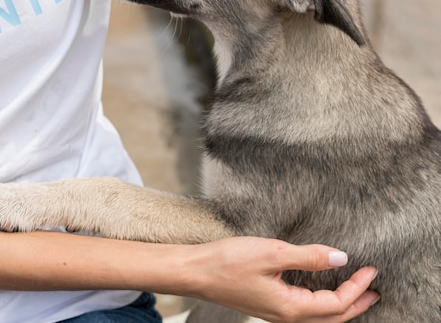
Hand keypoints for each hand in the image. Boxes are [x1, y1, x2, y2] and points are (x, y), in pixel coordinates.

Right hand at [188, 237, 378, 322]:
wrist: (196, 272)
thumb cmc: (228, 262)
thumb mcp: (272, 254)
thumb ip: (308, 257)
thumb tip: (341, 258)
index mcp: (290, 307)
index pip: (336, 304)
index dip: (357, 287)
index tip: (371, 269)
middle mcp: (286, 316)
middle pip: (332, 317)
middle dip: (356, 303)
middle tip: (375, 289)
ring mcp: (276, 312)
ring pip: (318, 316)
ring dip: (341, 305)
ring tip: (355, 292)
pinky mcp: (267, 304)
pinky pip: (305, 309)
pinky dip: (322, 302)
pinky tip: (319, 288)